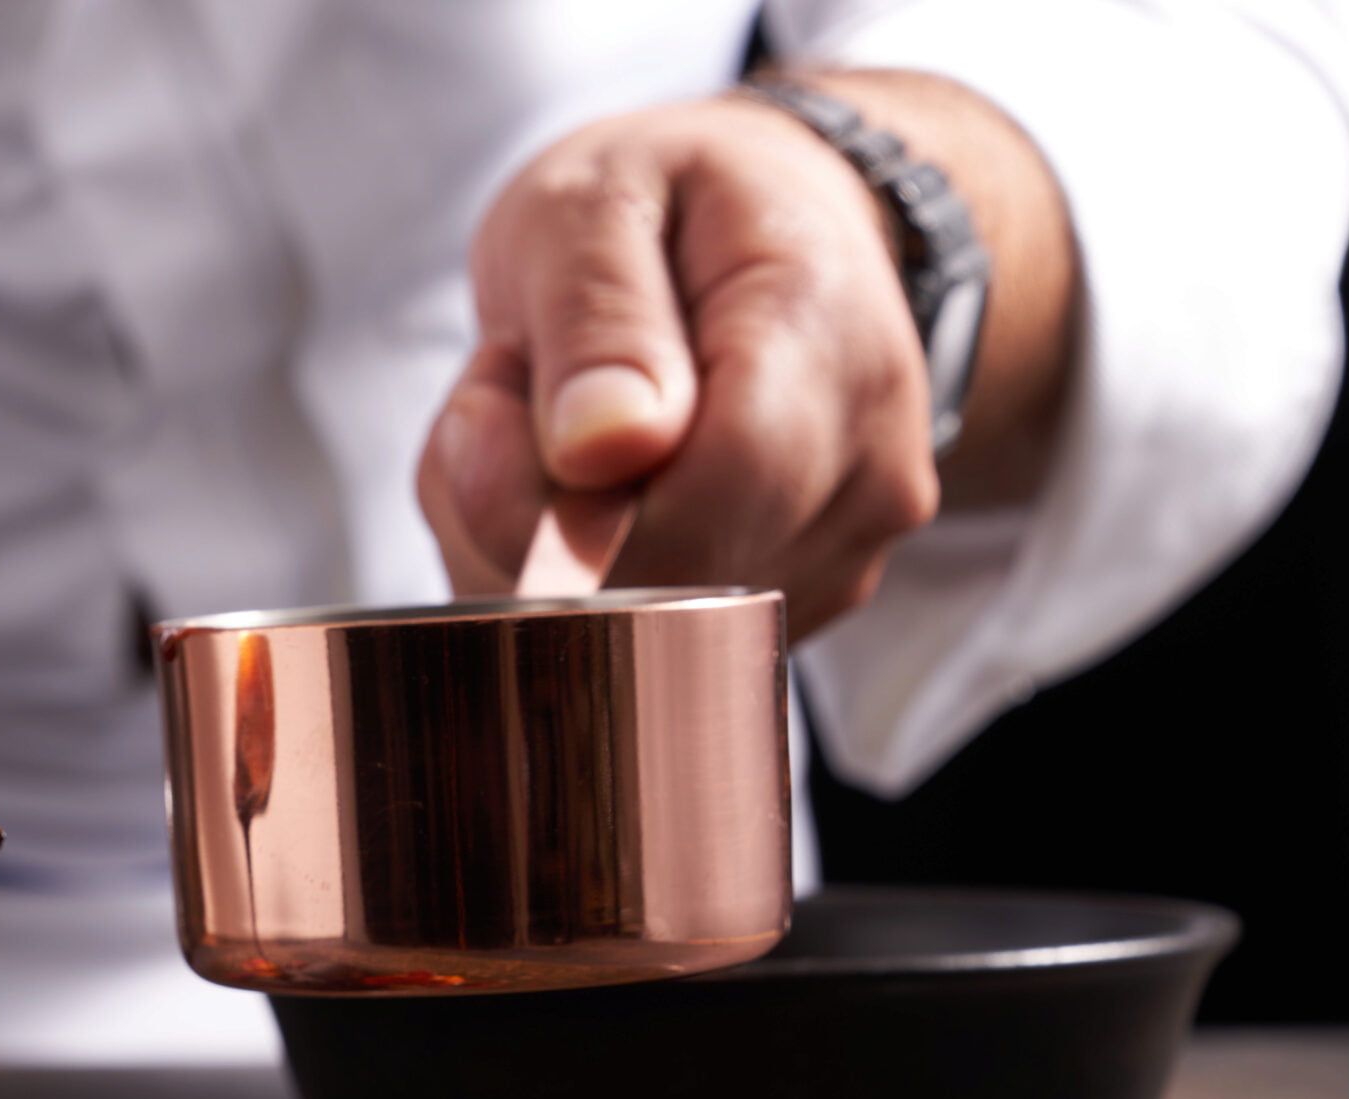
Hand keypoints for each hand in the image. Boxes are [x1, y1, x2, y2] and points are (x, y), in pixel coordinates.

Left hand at [417, 75, 1072, 637]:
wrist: (760, 232)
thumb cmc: (666, 206)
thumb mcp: (593, 201)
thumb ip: (594, 316)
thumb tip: (599, 452)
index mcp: (826, 332)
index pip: (709, 497)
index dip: (560, 503)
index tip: (482, 406)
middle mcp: (866, 464)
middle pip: (662, 582)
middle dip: (528, 512)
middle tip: (504, 391)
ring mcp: (842, 550)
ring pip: (631, 633)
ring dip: (534, 546)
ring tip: (553, 422)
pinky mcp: (796, 606)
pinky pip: (637, 645)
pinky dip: (563, 578)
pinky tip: (581, 485)